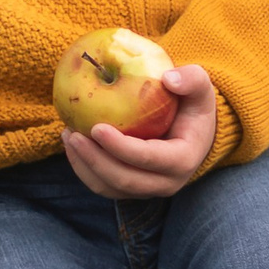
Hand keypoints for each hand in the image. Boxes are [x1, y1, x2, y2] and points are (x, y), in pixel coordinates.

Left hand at [62, 65, 218, 199]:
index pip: (149, 159)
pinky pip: (102, 185)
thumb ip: (192, 79)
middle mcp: (166, 182)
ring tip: (68, 135)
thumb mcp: (200, 88)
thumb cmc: (193, 105)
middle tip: (73, 134)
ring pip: (109, 187)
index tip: (97, 127)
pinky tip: (71, 143)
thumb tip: (168, 78)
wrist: (192, 130)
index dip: (121, 147)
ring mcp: (146, 188)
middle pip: (125, 180)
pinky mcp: (130, 189)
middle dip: (95, 160)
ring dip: (84, 165)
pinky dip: (83, 168)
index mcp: (183, 160)